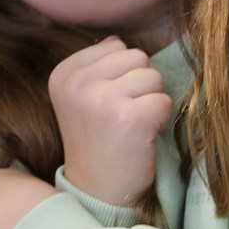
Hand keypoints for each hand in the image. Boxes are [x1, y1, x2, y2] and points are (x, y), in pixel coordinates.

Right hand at [48, 37, 171, 206]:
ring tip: (131, 125)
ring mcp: (104, 99)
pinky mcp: (131, 118)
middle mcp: (79, 83)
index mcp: (64, 74)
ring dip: (150, 101)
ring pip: (153, 77)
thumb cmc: (95, 140)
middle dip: (138, 84)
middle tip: (122, 115)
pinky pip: (165, 101)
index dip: (121, 74)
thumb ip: (95, 65)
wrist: (95, 190)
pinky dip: (160, 120)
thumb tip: (118, 38)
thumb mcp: (79, 97)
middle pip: (137, 57)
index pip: (115, 46)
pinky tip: (141, 136)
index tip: (106, 103)